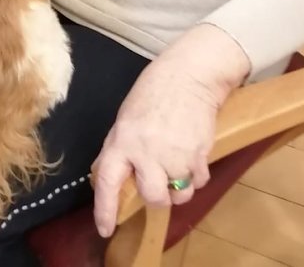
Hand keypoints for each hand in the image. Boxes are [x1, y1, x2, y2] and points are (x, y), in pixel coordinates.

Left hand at [92, 24, 249, 238]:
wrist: (189, 75)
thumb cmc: (154, 92)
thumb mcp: (127, 118)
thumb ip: (120, 147)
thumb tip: (110, 173)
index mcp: (122, 140)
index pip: (108, 182)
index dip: (105, 210)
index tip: (104, 229)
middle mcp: (146, 152)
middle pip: (153, 197)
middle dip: (158, 196)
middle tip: (159, 181)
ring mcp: (175, 155)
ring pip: (180, 194)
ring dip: (180, 186)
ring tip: (178, 163)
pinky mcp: (199, 155)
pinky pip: (198, 181)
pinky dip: (196, 174)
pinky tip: (192, 152)